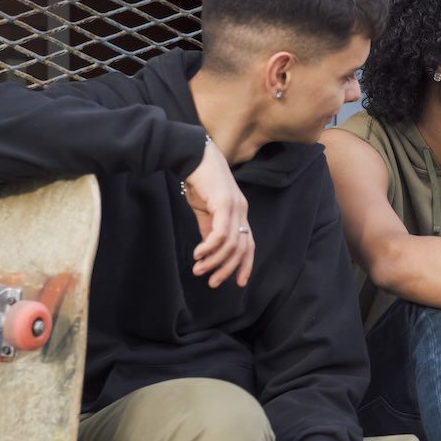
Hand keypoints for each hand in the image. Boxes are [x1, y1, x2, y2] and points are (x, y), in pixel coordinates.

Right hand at [184, 141, 253, 287]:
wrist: (192, 156)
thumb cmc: (198, 182)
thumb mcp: (204, 211)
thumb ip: (209, 230)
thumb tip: (210, 251)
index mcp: (239, 213)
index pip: (249, 245)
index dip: (245, 265)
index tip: (238, 283)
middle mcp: (242, 211)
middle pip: (242, 249)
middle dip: (227, 269)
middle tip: (212, 282)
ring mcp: (235, 206)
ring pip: (231, 244)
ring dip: (214, 261)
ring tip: (198, 270)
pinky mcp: (224, 203)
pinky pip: (220, 233)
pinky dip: (210, 247)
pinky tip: (198, 254)